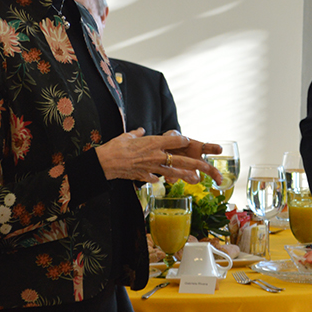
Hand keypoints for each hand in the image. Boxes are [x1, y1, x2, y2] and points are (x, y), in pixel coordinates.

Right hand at [95, 129, 223, 184]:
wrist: (104, 163)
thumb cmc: (115, 147)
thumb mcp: (127, 136)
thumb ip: (137, 133)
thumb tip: (140, 131)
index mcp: (154, 142)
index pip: (176, 140)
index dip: (182, 140)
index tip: (186, 140)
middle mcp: (156, 155)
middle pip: (180, 160)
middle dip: (195, 163)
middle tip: (206, 165)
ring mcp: (151, 168)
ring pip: (172, 172)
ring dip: (183, 175)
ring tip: (194, 178)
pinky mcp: (144, 177)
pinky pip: (155, 179)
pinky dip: (158, 179)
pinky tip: (160, 180)